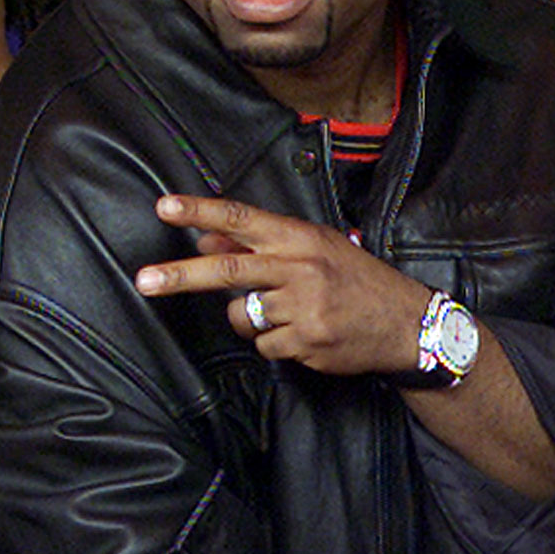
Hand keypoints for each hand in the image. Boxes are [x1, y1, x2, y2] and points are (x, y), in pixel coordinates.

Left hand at [135, 193, 430, 377]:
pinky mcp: (308, 342)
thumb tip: (207, 240)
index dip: (201, 212)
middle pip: (229, 270)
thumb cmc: (359, 282)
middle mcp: (302, 269)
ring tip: (288, 315)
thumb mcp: (317, 251)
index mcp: (302, 240)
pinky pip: (266, 345)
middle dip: (180, 275)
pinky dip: (277, 344)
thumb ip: (262, 245)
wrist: (409, 324)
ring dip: (253, 320)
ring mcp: (305, 307)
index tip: (165, 208)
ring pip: (244, 315)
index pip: (243, 220)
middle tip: (145, 281)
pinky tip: (305, 336)